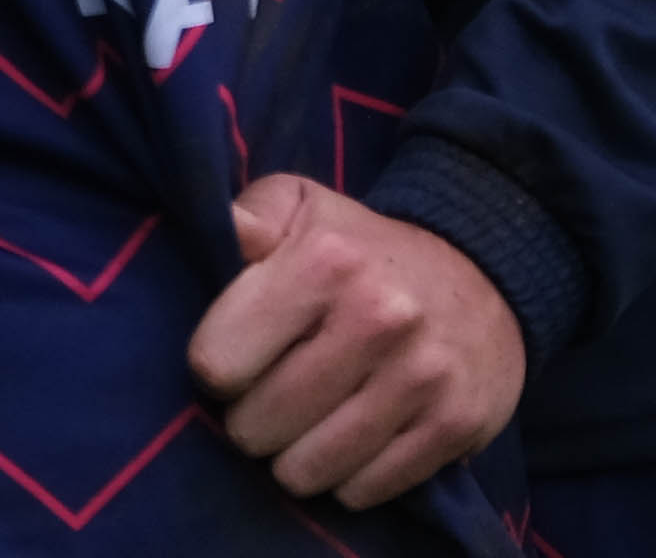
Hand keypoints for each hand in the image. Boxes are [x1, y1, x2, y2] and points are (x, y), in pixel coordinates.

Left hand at [192, 177, 517, 507]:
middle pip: (261, 422)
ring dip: (291, 462)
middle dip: (247, 424)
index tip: (229, 364)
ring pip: (313, 465)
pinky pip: (371, 487)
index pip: (219, 361)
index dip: (212, 370)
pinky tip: (342, 452)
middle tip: (259, 408)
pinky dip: (346, 482)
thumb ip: (247, 216)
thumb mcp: (299, 206)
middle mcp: (379, 319)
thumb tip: (223, 229)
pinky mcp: (458, 424)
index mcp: (325, 261)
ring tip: (294, 434)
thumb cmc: (360, 247)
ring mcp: (423, 377)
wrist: (482, 275)